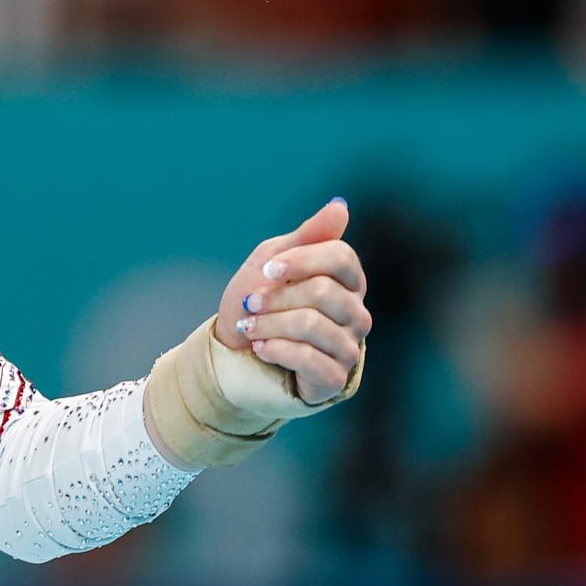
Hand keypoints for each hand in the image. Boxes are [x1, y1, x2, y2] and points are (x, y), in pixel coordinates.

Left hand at [213, 198, 370, 405]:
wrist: (229, 354)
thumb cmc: (255, 304)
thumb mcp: (271, 264)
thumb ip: (306, 238)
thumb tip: (341, 206)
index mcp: (345, 282)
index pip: (342, 257)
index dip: (301, 261)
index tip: (268, 270)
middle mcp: (355, 314)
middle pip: (324, 292)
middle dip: (276, 297)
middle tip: (250, 304)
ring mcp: (348, 348)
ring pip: (313, 325)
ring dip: (269, 325)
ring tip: (249, 327)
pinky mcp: (332, 380)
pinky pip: (310, 359)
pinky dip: (276, 350)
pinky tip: (261, 348)